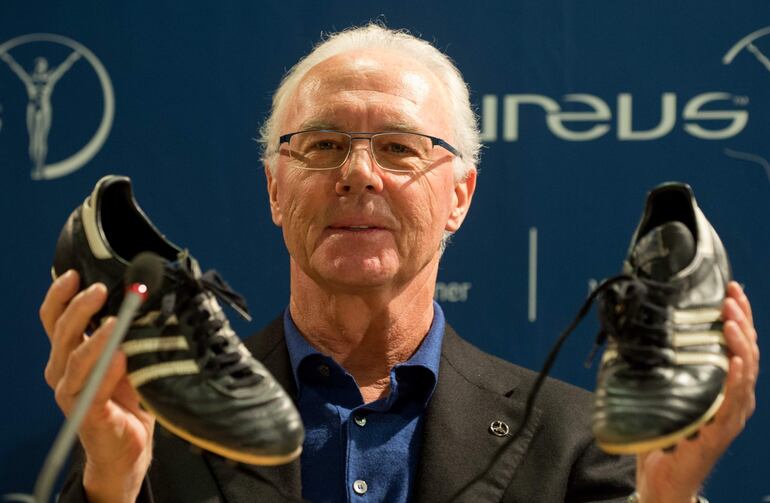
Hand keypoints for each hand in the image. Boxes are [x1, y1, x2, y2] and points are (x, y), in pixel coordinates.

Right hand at [40, 270, 154, 502]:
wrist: (130, 446)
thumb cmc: (129, 398)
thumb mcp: (129, 355)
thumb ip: (128, 331)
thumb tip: (146, 295)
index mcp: (70, 353)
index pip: (55, 318)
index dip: (60, 295)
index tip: (73, 274)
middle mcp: (64, 371)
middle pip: (62, 332)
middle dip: (80, 307)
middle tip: (100, 291)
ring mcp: (72, 393)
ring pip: (75, 358)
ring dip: (96, 337)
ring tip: (116, 320)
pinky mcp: (88, 413)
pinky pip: (94, 388)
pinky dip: (108, 369)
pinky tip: (122, 357)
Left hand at [635, 281, 758, 502]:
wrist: (663, 478)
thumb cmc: (664, 436)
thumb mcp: (662, 392)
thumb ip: (658, 367)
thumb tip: (632, 332)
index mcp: (721, 386)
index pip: (736, 345)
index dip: (739, 317)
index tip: (731, 290)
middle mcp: (733, 398)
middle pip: (747, 352)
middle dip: (742, 321)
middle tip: (731, 297)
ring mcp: (730, 415)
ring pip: (746, 372)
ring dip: (741, 343)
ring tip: (732, 320)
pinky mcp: (720, 431)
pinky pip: (734, 401)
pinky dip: (738, 379)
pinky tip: (736, 361)